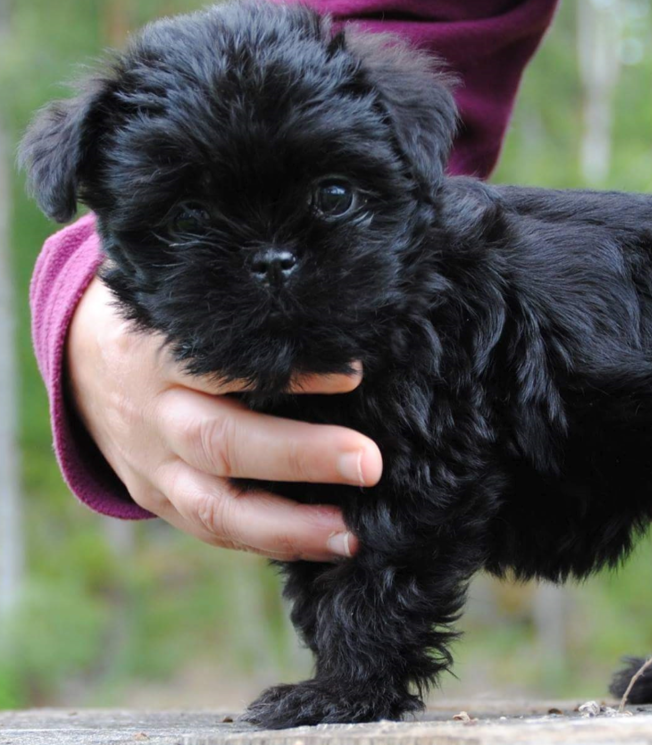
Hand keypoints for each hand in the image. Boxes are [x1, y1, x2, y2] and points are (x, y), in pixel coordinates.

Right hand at [67, 275, 382, 560]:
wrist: (83, 364)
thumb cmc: (169, 326)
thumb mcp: (188, 308)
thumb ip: (246, 323)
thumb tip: (341, 330)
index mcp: (161, 355)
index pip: (224, 365)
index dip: (288, 375)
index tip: (354, 376)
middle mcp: (155, 414)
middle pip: (222, 443)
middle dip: (301, 457)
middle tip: (369, 464)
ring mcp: (151, 466)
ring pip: (213, 507)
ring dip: (288, 527)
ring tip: (351, 534)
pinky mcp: (157, 500)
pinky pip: (212, 530)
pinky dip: (267, 542)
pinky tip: (322, 543)